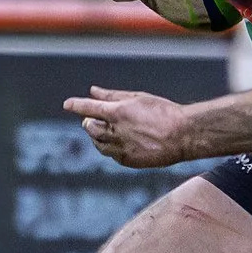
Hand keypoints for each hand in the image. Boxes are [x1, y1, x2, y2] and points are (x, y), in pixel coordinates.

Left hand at [64, 86, 189, 167]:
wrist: (184, 135)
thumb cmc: (164, 112)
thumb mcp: (138, 98)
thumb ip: (113, 95)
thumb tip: (93, 91)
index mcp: (118, 113)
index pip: (88, 108)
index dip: (76, 105)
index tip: (67, 104)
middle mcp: (116, 132)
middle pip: (91, 128)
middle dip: (89, 122)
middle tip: (92, 119)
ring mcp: (122, 148)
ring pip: (99, 144)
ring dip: (97, 137)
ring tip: (106, 131)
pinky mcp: (129, 161)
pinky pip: (112, 155)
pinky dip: (111, 148)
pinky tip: (122, 142)